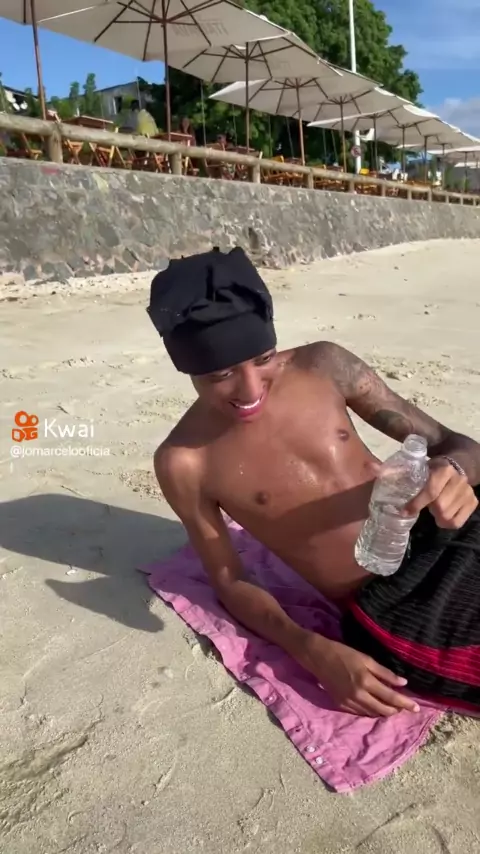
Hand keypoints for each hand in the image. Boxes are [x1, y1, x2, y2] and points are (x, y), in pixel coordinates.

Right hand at [301, 635, 418, 716]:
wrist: (318, 657)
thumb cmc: (343, 653)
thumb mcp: (366, 659)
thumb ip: (385, 673)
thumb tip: (403, 683)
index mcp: (366, 682)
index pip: (391, 697)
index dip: (405, 703)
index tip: (416, 708)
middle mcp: (358, 695)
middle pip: (382, 710)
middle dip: (396, 711)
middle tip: (405, 708)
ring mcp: (348, 702)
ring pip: (371, 713)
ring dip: (384, 712)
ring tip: (393, 709)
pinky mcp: (340, 704)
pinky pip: (359, 712)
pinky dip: (370, 711)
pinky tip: (375, 707)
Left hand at [405, 457, 477, 528]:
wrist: (457, 466)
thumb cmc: (432, 470)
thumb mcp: (419, 467)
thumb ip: (401, 471)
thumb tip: (380, 472)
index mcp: (444, 469)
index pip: (431, 491)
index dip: (417, 503)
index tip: (404, 512)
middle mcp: (459, 480)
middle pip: (441, 507)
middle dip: (430, 510)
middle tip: (426, 507)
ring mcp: (468, 492)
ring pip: (448, 516)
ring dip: (438, 516)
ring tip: (434, 509)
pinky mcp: (473, 502)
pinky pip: (457, 522)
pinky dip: (447, 523)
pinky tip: (442, 516)